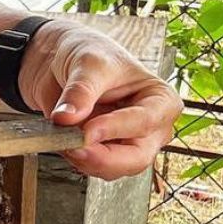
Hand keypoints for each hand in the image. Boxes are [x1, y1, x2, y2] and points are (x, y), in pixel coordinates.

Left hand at [17, 21, 181, 180]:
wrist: (62, 61)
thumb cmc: (89, 54)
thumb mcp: (88, 64)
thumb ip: (80, 91)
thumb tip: (66, 118)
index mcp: (161, 100)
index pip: (145, 122)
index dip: (115, 129)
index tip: (86, 131)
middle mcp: (151, 128)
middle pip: (137, 158)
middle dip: (104, 159)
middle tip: (73, 149)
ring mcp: (128, 144)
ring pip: (114, 169)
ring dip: (85, 160)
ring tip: (61, 137)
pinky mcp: (104, 154)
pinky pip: (93, 168)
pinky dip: (75, 159)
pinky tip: (61, 141)